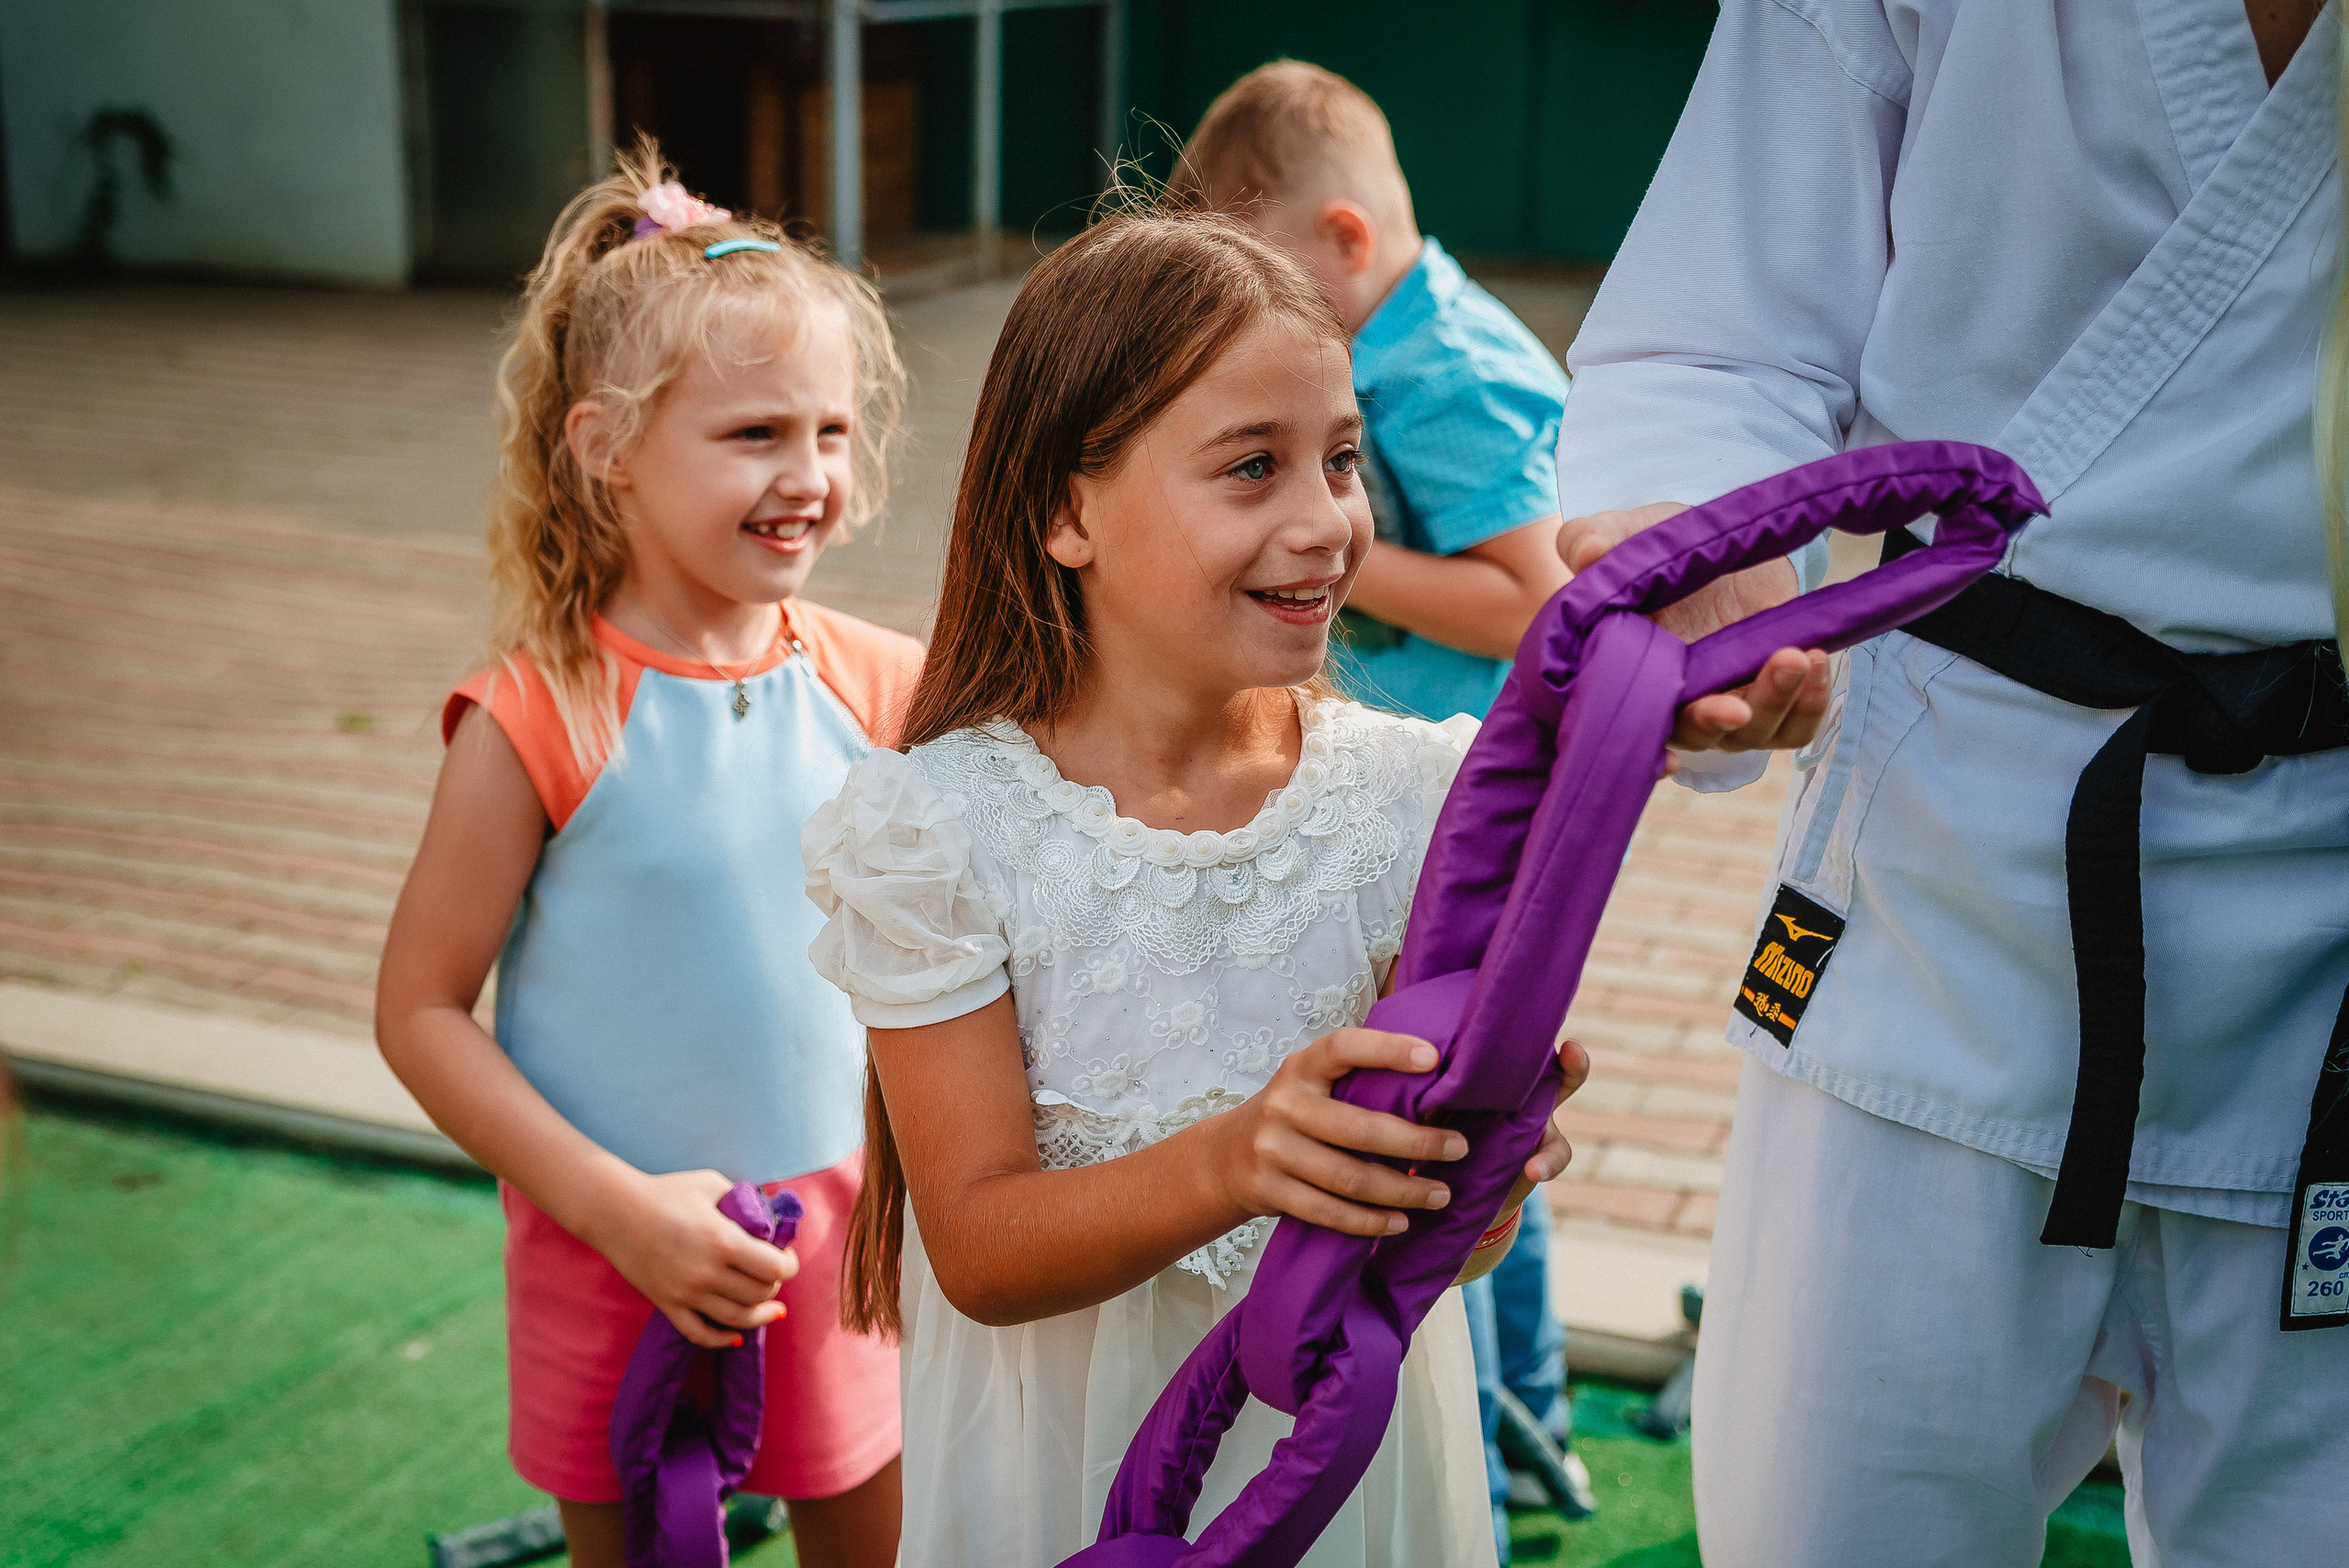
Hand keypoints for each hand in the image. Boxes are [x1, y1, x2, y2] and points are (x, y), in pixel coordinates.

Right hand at [584, 1168, 799, 1348]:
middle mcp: (708, 1273)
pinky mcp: (668, 1304)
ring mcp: (686, 1293)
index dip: (790, 1264)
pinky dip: (722, 1339)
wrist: (616, 1211)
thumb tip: (768, 1214)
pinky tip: (736, 1336)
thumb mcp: (712, 1184)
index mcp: (724, 1241)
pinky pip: (699, 1334)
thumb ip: (744, 1200)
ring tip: (770, 1309)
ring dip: (759, 1315)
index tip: (787, 1255)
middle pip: (760, 1295)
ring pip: (737, 1319)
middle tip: (771, 1273)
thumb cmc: (667, 1191)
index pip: (776, 1268)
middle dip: (774, 1285)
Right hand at [1211, 1028, 1465, 1236]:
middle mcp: (1283, 1105)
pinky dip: (1370, 1222)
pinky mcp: (1269, 1191)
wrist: (1223, 1158)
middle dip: (1418, 1143)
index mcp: (1301, 1068)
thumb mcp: (1311, 1084)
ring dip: (1404, 1190)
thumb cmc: (1292, 1115)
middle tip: (1458, 1148)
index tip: (1433, 1059)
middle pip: (1360, 1129)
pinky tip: (1400, 1221)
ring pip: (1350, 1179)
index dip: (1387, 1050)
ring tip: (1440, 1194)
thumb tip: (1436, 1084)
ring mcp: (1273, 1151)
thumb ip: (1356, 1080)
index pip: (1343, 1047)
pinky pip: (1329, 1212)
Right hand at [1558, 504, 1832, 753]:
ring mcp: (1728, 699)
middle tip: (1738, 706)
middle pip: (1699, 737)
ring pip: (1754, 735)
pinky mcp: (1771, 688)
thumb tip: (1588, 555)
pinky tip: (1818, 661)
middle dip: (1718, 723)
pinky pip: (1794, 722)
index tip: (1669, 759)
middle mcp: (1678, 701)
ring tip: (1799, 657)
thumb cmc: (1655, 545)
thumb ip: (1590, 539)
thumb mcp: (1621, 533)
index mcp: (1630, 677)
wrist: (1716, 540)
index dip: (1649, 749)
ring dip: (1775, 705)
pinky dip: (1811, 704)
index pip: (1633, 726)